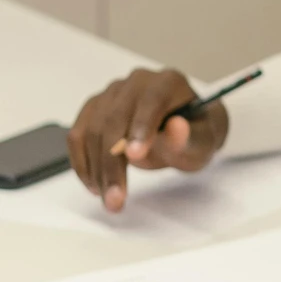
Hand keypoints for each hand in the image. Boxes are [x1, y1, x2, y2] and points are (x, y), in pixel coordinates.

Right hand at [68, 69, 227, 213]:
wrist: (185, 132)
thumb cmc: (195, 135)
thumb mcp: (202, 142)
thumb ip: (188, 138)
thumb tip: (176, 127)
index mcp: (168, 83)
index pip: (151, 100)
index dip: (141, 127)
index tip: (136, 156)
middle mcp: (137, 81)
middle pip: (115, 118)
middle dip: (113, 162)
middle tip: (117, 197)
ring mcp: (112, 93)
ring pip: (92, 129)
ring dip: (96, 169)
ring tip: (109, 199)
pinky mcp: (94, 108)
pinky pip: (78, 135)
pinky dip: (82, 162)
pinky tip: (94, 185)